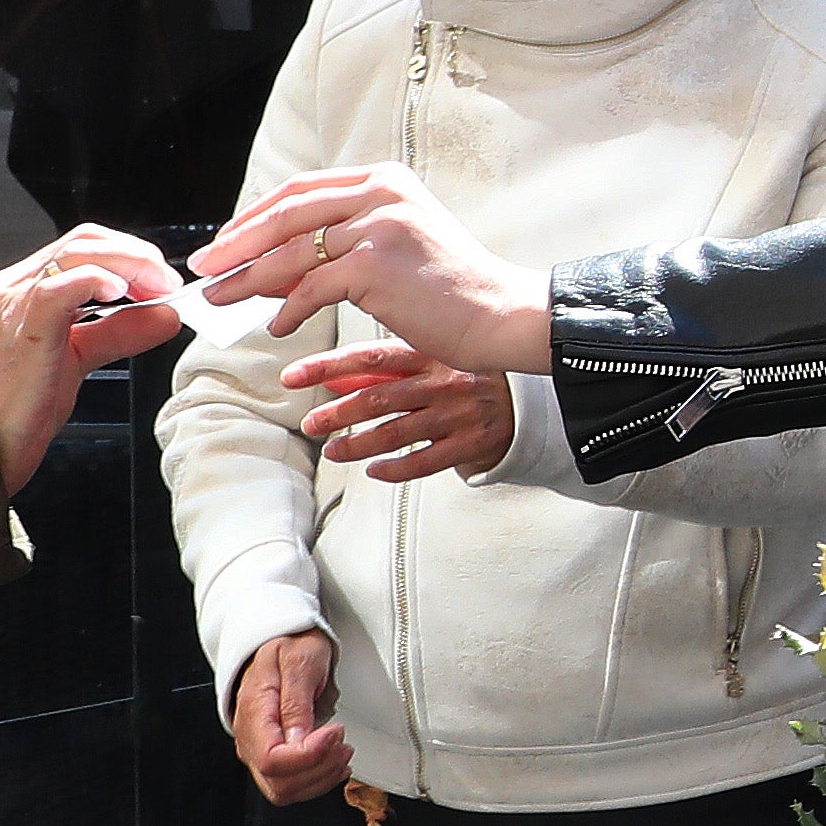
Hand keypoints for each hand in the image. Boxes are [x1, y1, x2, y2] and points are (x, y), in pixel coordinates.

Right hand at [0, 228, 194, 494]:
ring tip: (157, 288)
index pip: (79, 247)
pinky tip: (120, 293)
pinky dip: (94, 282)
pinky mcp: (21, 330)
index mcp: (21, 289)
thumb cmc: (17, 404)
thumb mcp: (77, 358)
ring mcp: (11, 306)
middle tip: (167, 282)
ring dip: (128, 265)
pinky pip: (57, 289)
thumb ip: (118, 332)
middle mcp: (11, 289)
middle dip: (135, 255)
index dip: (127, 253)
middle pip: (81, 242)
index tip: (161, 278)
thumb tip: (165, 316)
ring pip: (74, 256)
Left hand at [197, 166, 552, 378]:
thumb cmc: (448, 289)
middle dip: (237, 244)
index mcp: (384, 179)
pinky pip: (312, 288)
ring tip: (220, 299)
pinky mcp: (375, 264)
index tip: (225, 241)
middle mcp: (380, 193)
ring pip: (292, 252)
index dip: (255, 215)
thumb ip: (342, 243)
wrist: (497, 313)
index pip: (301, 190)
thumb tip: (271, 268)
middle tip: (205, 268)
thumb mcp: (395, 246)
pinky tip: (276, 326)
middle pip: (287, 214)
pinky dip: (288, 309)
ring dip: (247, 279)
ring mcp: (378, 225)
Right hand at [229, 630, 350, 805]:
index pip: (271, 759)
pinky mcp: (274, 758)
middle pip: (278, 783)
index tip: (335, 733)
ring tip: (342, 750)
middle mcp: (250, 738)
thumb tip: (298, 740)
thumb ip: (297, 702)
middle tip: (343, 743)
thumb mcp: (298, 662)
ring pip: (285, 790)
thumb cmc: (289, 645)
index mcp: (252, 712)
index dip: (308, 756)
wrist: (283, 641)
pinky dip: (319, 780)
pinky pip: (292, 785)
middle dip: (319, 770)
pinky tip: (334, 764)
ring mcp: (260, 751)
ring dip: (322, 777)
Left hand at [292, 341, 517, 485]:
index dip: (327, 367)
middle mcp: (443, 382)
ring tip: (334, 450)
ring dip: (358, 444)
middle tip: (312, 423)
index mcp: (430, 354)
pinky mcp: (471, 444)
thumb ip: (384, 373)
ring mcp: (458, 414)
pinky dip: (395, 468)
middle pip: (378, 398)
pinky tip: (375, 470)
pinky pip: (425, 461)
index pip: (369, 358)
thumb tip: (333, 378)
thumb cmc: (470, 380)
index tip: (293, 376)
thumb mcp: (430, 363)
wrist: (532, 401)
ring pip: (396, 433)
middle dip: (337, 413)